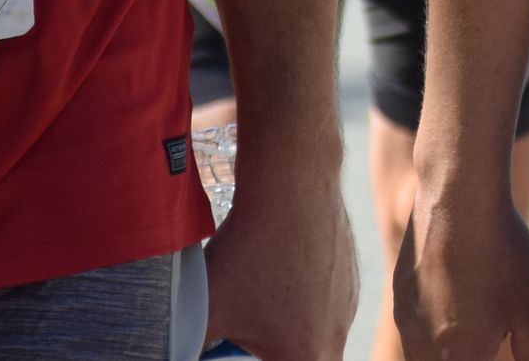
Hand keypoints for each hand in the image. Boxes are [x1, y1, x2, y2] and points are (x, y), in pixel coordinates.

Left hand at [204, 170, 356, 359]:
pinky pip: (323, 301)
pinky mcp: (349, 275)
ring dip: (287, 326)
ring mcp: (348, 303)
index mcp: (307, 354)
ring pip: (315, 331)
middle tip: (242, 335)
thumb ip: (190, 345)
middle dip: (270, 351)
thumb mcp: (206, 309)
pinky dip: (301, 296)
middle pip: (302, 358)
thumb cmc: (249, 248)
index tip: (237, 350)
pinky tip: (276, 270)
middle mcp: (337, 334)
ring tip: (256, 296)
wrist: (293, 185)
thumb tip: (179, 349)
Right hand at [396, 183, 528, 360]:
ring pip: (424, 355)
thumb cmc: (501, 255)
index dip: (489, 357)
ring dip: (451, 346)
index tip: (497, 345)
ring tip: (478, 312)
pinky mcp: (398, 296)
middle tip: (492, 334)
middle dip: (471, 355)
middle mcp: (422, 349)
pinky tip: (459, 293)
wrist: (459, 198)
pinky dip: (435, 324)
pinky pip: (414, 327)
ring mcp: (406, 322)